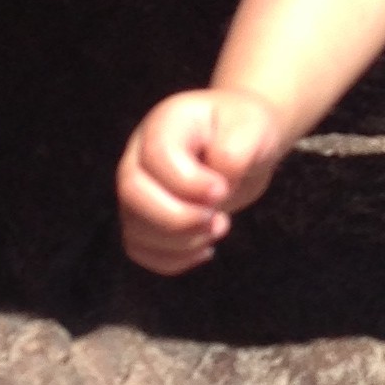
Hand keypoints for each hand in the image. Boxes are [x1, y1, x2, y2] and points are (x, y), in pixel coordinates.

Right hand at [116, 88, 289, 273]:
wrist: (242, 143)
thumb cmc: (244, 130)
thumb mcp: (253, 128)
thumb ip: (234, 152)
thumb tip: (217, 186)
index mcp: (165, 124)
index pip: (157, 155)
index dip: (188, 183)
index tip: (222, 189)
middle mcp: (140, 155)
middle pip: (131, 193)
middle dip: (179, 219)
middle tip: (218, 219)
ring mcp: (138, 189)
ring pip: (134, 228)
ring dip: (181, 242)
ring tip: (218, 227)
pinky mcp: (144, 217)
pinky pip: (140, 249)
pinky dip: (173, 260)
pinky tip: (204, 247)